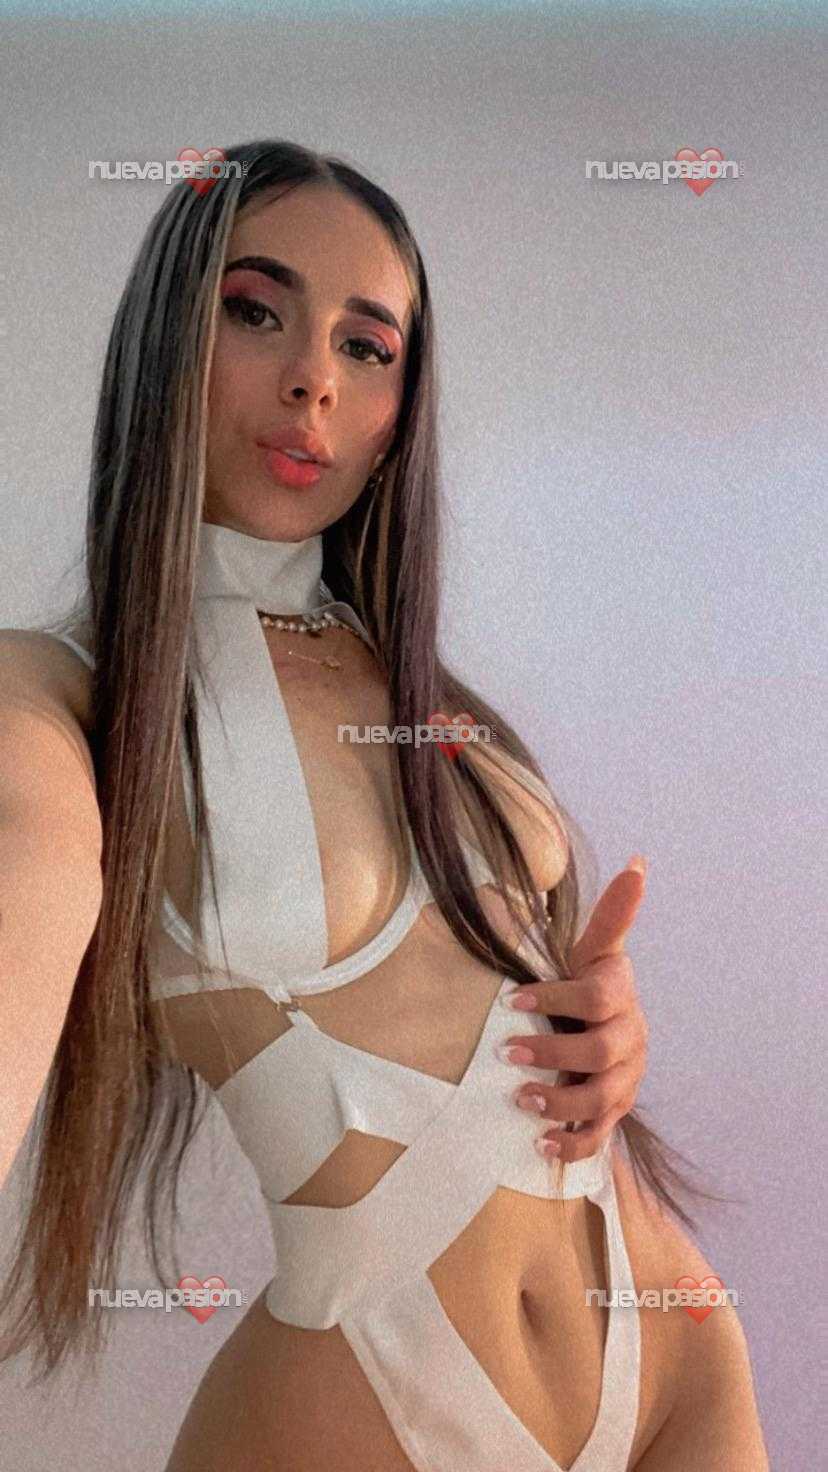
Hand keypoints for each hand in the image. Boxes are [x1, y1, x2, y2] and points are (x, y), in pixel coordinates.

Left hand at [502, 855, 649, 1162]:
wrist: (603, 1032)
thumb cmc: (587, 985)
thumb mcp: (594, 949)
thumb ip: (612, 913)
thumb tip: (639, 862)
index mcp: (619, 994)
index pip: (596, 996)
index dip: (554, 997)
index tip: (509, 997)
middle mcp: (629, 1037)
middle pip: (601, 1050)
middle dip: (553, 1052)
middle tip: (506, 1052)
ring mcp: (624, 1079)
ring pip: (601, 1098)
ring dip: (560, 1101)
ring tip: (520, 1098)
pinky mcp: (614, 1113)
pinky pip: (598, 1137)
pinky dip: (571, 1145)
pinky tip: (541, 1144)